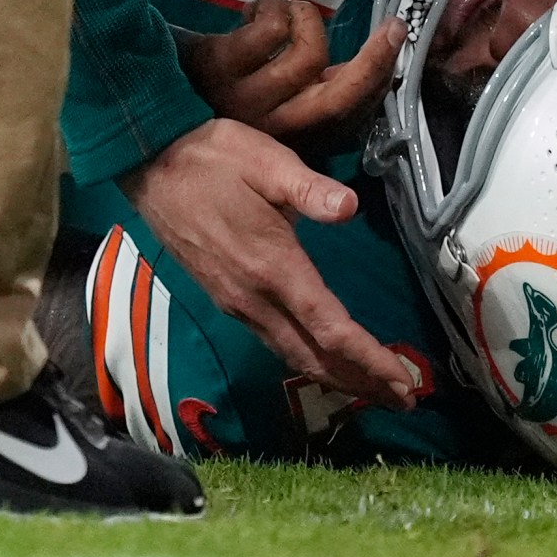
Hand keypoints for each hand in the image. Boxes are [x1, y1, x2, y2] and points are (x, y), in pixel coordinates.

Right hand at [127, 119, 416, 408]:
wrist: (151, 165)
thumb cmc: (214, 158)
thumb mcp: (266, 160)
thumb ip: (309, 189)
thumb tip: (349, 207)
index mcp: (273, 267)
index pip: (331, 329)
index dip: (370, 359)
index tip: (404, 381)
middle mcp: (255, 298)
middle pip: (315, 357)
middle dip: (361, 381)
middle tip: (405, 398)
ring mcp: (237, 303)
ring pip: (293, 356)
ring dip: (336, 376)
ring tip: (373, 386)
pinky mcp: (226, 298)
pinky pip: (275, 343)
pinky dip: (308, 360)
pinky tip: (323, 356)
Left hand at [181, 0, 404, 155]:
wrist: (145, 85)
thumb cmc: (218, 86)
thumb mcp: (270, 100)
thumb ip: (312, 91)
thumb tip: (367, 67)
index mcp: (287, 137)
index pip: (347, 115)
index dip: (378, 78)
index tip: (399, 38)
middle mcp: (269, 129)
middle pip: (338, 96)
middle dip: (373, 58)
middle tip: (391, 25)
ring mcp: (245, 101)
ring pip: (307, 53)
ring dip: (302, 15)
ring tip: (283, 11)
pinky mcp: (222, 67)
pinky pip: (271, 29)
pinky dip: (271, 7)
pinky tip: (255, 10)